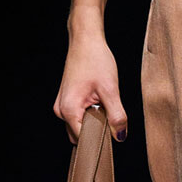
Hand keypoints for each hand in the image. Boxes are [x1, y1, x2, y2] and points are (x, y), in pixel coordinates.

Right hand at [54, 22, 127, 145]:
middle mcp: (61, 111)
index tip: (113, 135)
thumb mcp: (110, 89)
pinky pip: (79, 116)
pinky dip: (91, 114)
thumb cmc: (95, 59)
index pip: (84, 140)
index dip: (100, 141)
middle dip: (97, 131)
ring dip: (94, 122)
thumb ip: (116, 115)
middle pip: (81, 135)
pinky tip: (99, 101)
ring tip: (104, 104)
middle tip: (111, 116)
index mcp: (69, 110)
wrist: (86, 40)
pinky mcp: (67, 100)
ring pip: (81, 125)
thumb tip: (120, 136)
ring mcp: (62, 105)